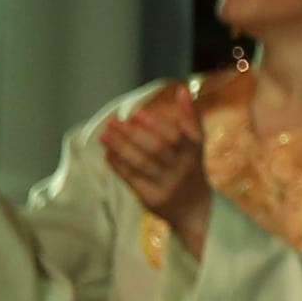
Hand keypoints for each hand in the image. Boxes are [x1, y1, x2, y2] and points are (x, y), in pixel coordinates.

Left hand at [97, 81, 210, 239]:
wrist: (197, 211)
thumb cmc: (192, 170)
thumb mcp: (197, 145)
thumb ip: (190, 118)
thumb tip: (182, 89)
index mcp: (193, 154)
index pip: (175, 137)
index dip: (157, 125)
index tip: (138, 114)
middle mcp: (182, 169)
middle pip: (156, 150)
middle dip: (132, 135)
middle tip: (113, 122)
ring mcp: (167, 185)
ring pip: (142, 164)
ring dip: (120, 148)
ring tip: (104, 136)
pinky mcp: (153, 198)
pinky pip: (133, 179)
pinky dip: (119, 166)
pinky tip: (108, 154)